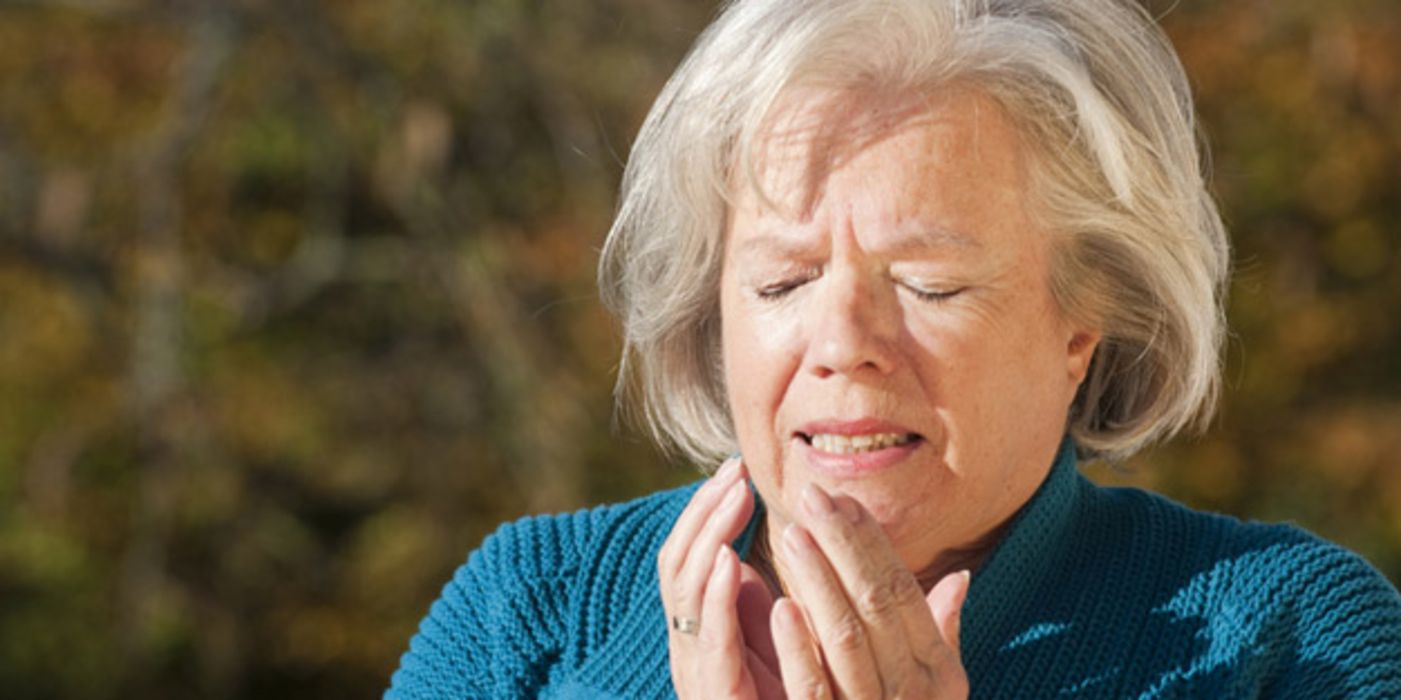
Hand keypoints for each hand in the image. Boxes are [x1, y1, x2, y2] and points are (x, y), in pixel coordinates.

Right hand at [659, 458, 784, 697]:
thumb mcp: (790, 652)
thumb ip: (777, 608)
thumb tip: (768, 557)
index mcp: (706, 632)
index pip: (692, 558)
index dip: (708, 514)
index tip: (739, 473)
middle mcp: (691, 647)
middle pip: (677, 562)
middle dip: (703, 512)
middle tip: (735, 470)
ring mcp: (696, 670)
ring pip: (683, 589)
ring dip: (705, 537)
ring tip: (731, 497)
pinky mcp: (714, 692)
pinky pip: (706, 638)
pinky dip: (711, 595)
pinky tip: (727, 559)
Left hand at [772, 484, 969, 698]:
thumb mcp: (939, 691)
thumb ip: (943, 635)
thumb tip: (960, 576)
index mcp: (936, 672)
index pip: (903, 591)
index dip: (873, 543)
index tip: (845, 500)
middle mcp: (910, 690)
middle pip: (875, 602)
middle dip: (843, 544)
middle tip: (812, 497)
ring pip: (844, 635)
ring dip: (818, 579)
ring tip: (793, 533)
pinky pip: (814, 689)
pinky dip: (799, 647)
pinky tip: (781, 606)